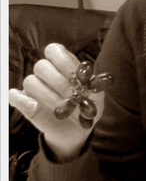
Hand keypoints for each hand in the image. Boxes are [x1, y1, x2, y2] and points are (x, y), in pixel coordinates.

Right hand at [8, 43, 104, 161]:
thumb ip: (93, 87)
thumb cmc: (87, 108)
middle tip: (72, 96)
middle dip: (59, 82)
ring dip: (47, 94)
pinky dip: (23, 100)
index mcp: (63, 65)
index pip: (55, 50)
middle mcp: (47, 74)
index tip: (75, 75)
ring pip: (30, 81)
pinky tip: (35, 107)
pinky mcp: (25, 103)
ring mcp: (34, 88)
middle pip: (42, 66)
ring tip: (62, 108)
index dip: (63, 60)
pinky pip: (14, 95)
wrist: (77, 130)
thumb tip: (86, 84)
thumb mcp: (96, 97)